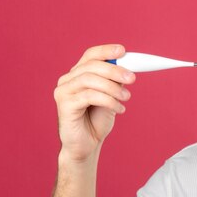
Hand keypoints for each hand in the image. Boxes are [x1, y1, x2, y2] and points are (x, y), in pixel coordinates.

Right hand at [53, 44, 134, 161]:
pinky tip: (119, 109)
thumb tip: (125, 67)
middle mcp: (67, 80)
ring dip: (113, 88)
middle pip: (91, 66)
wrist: (87, 145)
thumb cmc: (97, 120)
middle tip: (132, 78)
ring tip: (126, 98)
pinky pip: (89, 96)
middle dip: (114, 70)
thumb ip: (114, 81)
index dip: (106, 50)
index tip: (123, 51)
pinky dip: (108, 100)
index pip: (90, 55)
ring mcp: (63, 92)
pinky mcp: (64, 105)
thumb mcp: (111, 96)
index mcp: (78, 75)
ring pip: (90, 80)